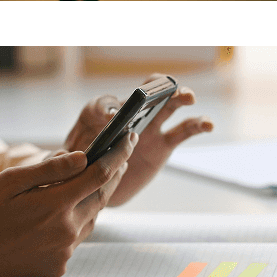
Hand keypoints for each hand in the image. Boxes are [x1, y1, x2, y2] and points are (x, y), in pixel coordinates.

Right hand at [0, 132, 136, 276]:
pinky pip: (75, 238)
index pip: (99, 174)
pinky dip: (75, 220)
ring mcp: (64, 251)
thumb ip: (47, 170)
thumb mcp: (7, 182)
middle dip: (113, 173)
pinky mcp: (58, 265)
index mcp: (55, 204)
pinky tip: (62, 212)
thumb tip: (80, 157)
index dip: (117, 154)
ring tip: (92, 179)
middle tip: (119, 155)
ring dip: (95, 197)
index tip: (126, 138)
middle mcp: (67, 230)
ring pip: (91, 218)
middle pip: (101, 196)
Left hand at [60, 73, 213, 206]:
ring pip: (166, 107)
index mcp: (100, 115)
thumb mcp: (68, 158)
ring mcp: (147, 129)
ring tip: (187, 96)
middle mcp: (127, 117)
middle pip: (143, 95)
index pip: (104, 104)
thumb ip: (72, 153)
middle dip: (153, 88)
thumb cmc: (79, 166)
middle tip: (161, 90)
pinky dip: (197, 124)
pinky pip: (182, 132)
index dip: (107, 109)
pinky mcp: (162, 146)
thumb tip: (88, 137)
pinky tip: (209, 123)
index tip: (110, 120)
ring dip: (178, 97)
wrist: (93, 187)